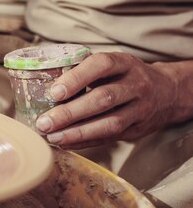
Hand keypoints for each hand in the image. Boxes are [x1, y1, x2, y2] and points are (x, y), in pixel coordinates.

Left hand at [35, 52, 177, 148]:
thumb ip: (84, 72)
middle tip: (44, 122)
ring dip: (77, 132)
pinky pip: (110, 138)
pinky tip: (66, 144)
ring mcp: (140, 108)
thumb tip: (41, 86)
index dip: (77, 78)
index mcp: (124, 63)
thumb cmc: (123, 77)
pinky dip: (86, 142)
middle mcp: (136, 84)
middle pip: (103, 99)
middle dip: (70, 112)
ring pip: (109, 123)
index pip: (101, 66)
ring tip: (52, 137)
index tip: (54, 92)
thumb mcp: (111, 66)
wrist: (166, 93)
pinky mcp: (138, 129)